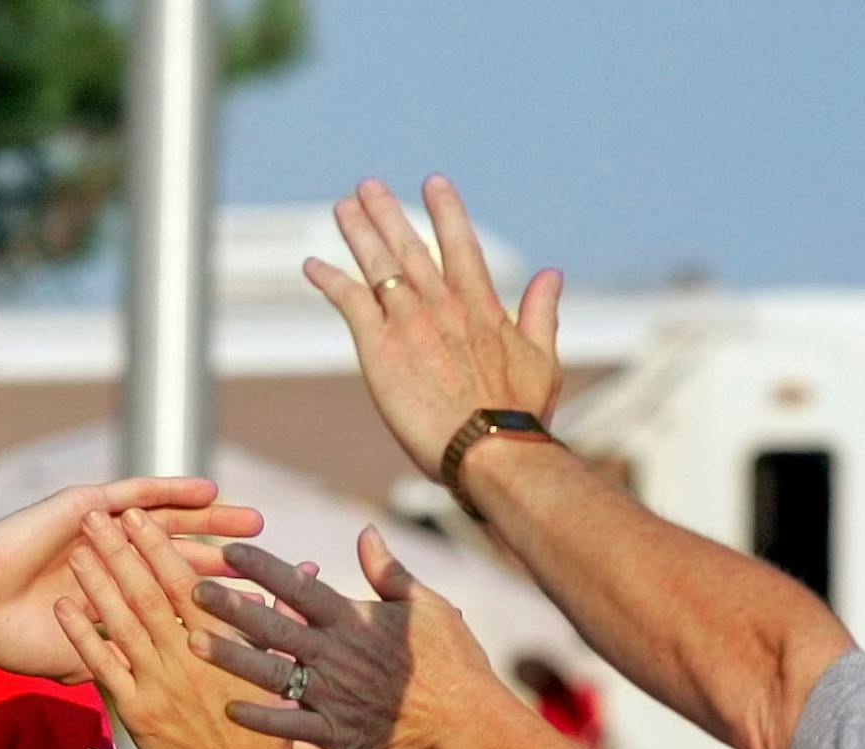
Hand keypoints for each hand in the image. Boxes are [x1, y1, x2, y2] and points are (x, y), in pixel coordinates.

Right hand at [0, 478, 262, 681]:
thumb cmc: (18, 640)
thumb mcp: (86, 663)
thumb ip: (122, 669)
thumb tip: (163, 700)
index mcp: (121, 602)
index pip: (181, 600)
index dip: (222, 604)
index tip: (270, 611)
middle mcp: (120, 566)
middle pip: (186, 559)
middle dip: (231, 560)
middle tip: (279, 557)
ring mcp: (105, 535)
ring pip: (170, 525)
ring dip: (213, 522)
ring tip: (253, 519)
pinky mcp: (87, 510)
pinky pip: (136, 495)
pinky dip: (172, 491)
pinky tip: (207, 488)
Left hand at [53, 510, 304, 748]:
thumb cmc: (268, 731)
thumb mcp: (278, 669)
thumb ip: (273, 620)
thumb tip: (293, 576)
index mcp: (221, 643)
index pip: (182, 582)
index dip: (157, 546)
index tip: (139, 516)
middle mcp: (187, 659)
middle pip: (146, 594)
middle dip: (119, 552)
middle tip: (97, 518)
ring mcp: (159, 685)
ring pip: (121, 624)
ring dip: (96, 584)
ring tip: (76, 550)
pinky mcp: (137, 713)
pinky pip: (103, 668)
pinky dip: (82, 636)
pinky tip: (63, 610)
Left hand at [189, 526, 510, 748]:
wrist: (469, 724)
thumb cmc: (453, 662)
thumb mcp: (427, 605)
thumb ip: (389, 571)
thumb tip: (365, 532)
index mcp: (355, 620)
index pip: (300, 586)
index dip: (262, 567)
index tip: (229, 551)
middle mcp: (338, 655)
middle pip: (274, 625)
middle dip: (230, 606)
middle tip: (190, 589)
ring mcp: (334, 696)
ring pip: (271, 673)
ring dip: (230, 657)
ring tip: (191, 642)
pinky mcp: (338, 735)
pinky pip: (290, 726)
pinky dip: (260, 717)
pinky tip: (227, 707)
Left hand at [306, 175, 563, 477]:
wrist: (491, 449)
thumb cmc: (519, 416)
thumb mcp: (542, 358)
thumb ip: (542, 312)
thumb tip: (552, 274)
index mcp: (482, 307)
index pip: (461, 246)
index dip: (446, 211)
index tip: (433, 182)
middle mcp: (443, 306)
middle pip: (410, 247)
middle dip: (388, 213)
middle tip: (367, 186)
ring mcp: (410, 323)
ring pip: (379, 265)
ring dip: (358, 233)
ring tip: (343, 207)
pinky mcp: (380, 349)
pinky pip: (350, 303)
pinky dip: (330, 281)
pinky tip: (312, 265)